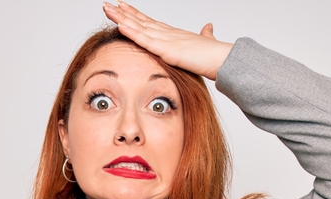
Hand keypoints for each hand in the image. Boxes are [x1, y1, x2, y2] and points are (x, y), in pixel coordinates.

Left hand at [102, 2, 233, 80]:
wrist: (224, 60)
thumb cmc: (215, 56)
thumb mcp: (205, 44)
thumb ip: (204, 35)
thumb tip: (208, 27)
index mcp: (173, 34)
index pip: (149, 22)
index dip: (134, 14)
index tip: (122, 6)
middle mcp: (167, 33)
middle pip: (140, 20)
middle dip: (122, 13)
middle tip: (106, 4)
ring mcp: (166, 39)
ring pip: (139, 26)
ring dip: (121, 18)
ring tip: (107, 9)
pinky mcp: (167, 49)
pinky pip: (145, 40)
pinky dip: (132, 32)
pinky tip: (120, 25)